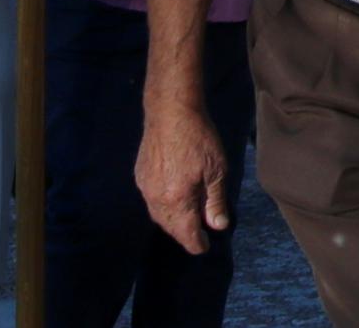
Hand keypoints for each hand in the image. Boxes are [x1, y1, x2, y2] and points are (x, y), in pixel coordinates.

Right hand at [140, 98, 234, 254]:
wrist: (171, 111)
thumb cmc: (199, 138)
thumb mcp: (217, 170)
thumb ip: (216, 201)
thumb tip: (218, 226)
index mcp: (177, 201)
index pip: (186, 234)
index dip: (197, 244)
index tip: (205, 247)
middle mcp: (157, 199)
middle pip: (170, 228)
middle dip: (184, 234)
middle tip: (198, 234)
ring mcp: (145, 187)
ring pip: (158, 215)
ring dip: (173, 221)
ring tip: (187, 218)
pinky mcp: (140, 175)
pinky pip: (151, 200)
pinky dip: (163, 205)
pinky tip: (173, 198)